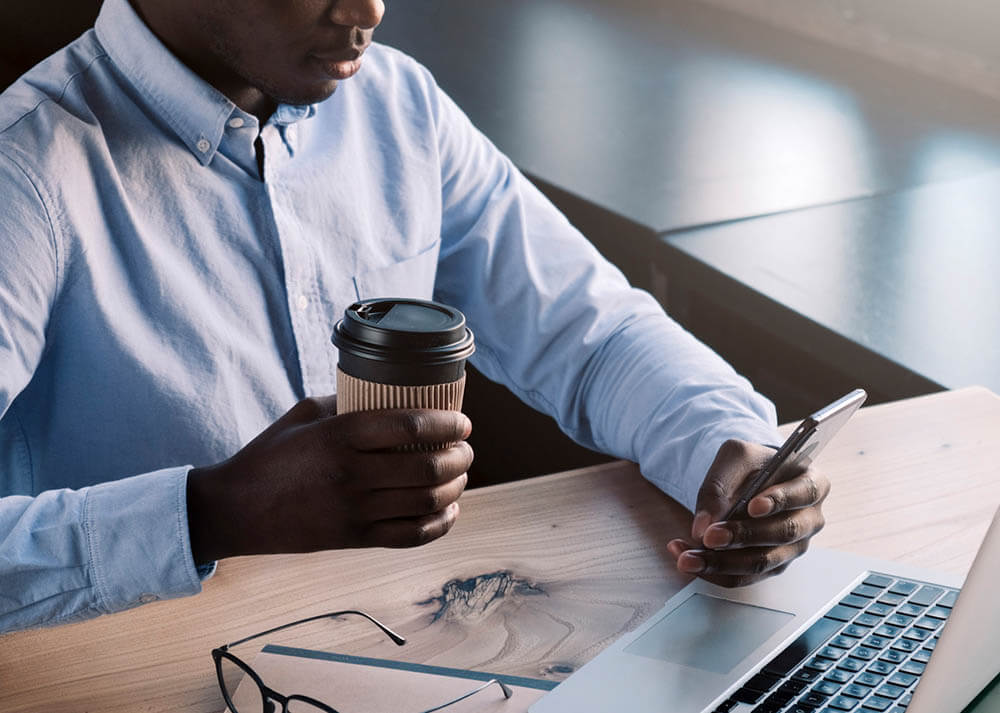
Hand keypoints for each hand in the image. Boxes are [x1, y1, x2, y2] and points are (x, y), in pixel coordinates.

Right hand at [186, 396, 472, 564]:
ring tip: (460, 476)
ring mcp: (354, 511)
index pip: (411, 426)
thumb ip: (347, 402)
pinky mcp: (354, 539)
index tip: (462, 423)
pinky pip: (411, 536)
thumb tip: (391, 394)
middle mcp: (351, 474)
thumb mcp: (304, 414)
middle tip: (466, 449)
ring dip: (455, 488)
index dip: (447, 424)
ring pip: (426, 502)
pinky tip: (448, 510)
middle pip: (427, 467)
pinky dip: (439, 524)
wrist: (237, 509)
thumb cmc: (271, 454)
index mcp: (339, 435)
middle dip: (460, 457)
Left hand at [667, 439, 828, 586]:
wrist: (750, 480)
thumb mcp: (735, 458)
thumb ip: (719, 485)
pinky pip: (743, 576)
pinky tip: (688, 558)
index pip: (804, 493)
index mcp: (812, 484)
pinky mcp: (771, 566)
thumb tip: (703, 526)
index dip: (780, 500)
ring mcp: (792, 547)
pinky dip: (713, 571)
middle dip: (743, 536)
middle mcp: (809, 519)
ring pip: (761, 562)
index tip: (752, 506)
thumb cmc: (751, 465)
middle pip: (782, 533)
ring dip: (721, 562)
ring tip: (688, 557)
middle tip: (710, 536)